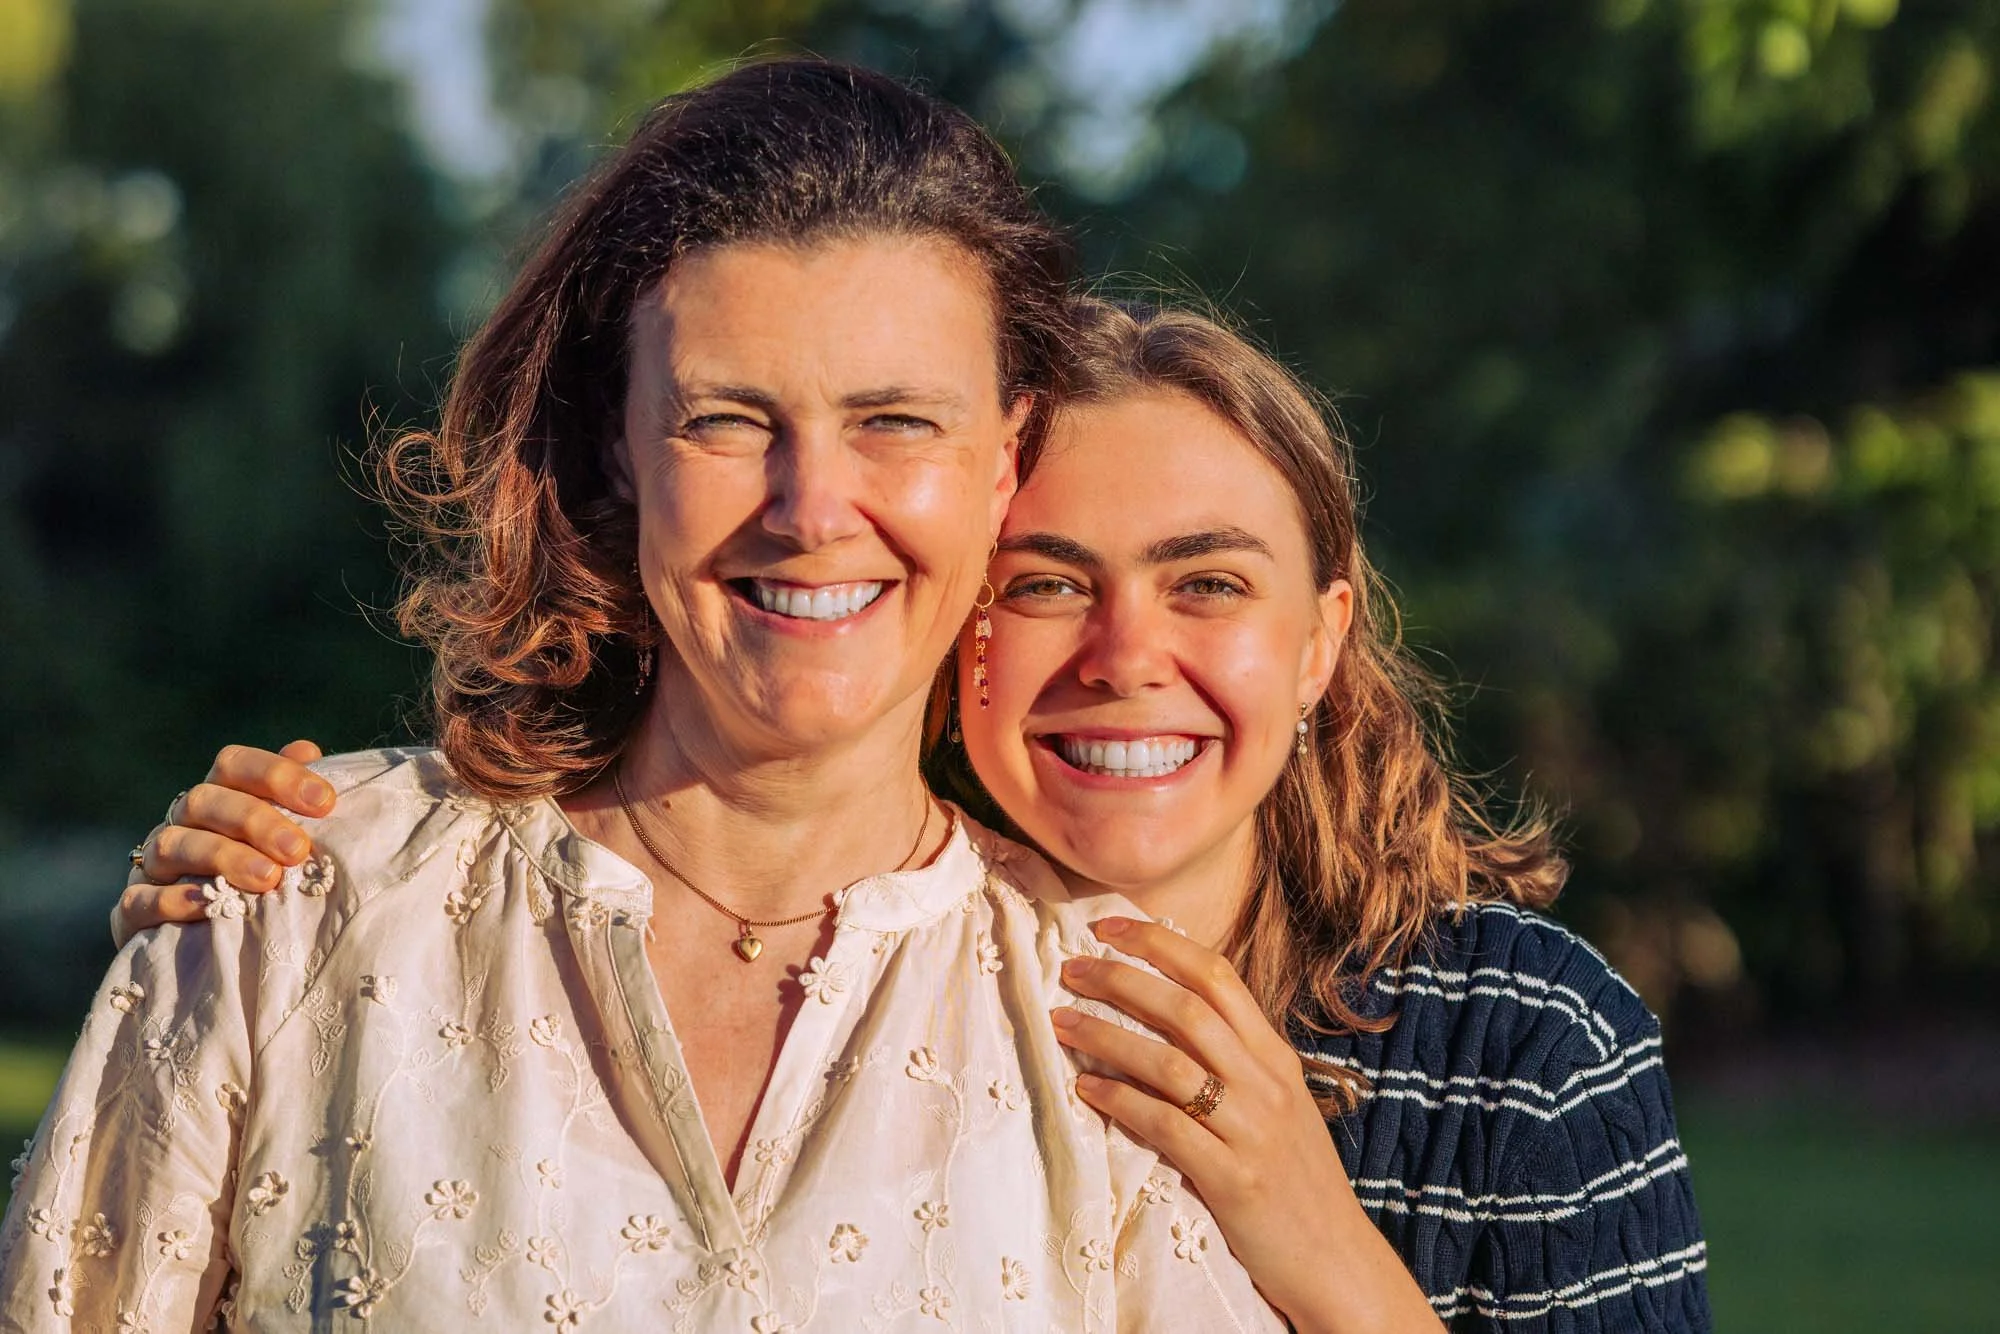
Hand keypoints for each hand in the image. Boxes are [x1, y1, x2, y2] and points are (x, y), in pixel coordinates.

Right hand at [119, 740, 333, 940]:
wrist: (204, 947)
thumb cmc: (260, 876)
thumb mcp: (281, 836)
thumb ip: (291, 796)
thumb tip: (307, 750)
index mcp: (218, 797)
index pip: (234, 765)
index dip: (277, 775)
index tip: (324, 802)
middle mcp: (181, 823)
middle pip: (205, 801)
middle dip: (254, 821)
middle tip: (296, 850)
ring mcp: (152, 864)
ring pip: (173, 845)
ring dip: (222, 858)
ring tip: (268, 879)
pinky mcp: (132, 910)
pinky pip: (141, 899)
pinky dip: (172, 900)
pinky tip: (207, 905)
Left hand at [1054, 917, 1442, 1333]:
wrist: (1335, 1256)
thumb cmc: (1294, 1176)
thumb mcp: (1277, 1102)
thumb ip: (1234, 1059)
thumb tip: (1169, 1013)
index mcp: (1275, 1055)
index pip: (1216, 976)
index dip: (1159, 943)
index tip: (1108, 927)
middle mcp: (1265, 1082)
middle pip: (1185, 1008)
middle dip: (1120, 979)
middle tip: (1070, 969)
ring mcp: (1250, 1128)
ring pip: (1168, 1062)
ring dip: (1106, 1037)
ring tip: (1062, 1023)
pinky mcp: (1232, 1177)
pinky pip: (1165, 1126)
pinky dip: (1118, 1102)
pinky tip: (1084, 1090)